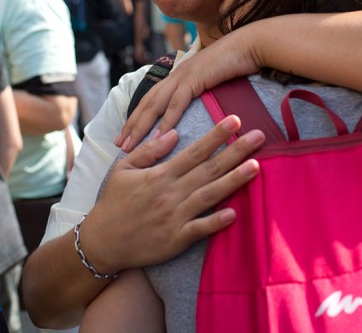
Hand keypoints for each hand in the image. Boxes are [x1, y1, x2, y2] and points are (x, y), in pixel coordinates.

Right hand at [79, 115, 263, 275]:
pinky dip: (217, 221)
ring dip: (234, 181)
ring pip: (210, 195)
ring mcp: (175, 216)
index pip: (194, 151)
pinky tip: (234, 213)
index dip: (216, 135)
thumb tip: (174, 133)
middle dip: (236, 151)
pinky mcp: (176, 239)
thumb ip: (148, 151)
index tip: (235, 120)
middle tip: (259, 136)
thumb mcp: (122, 170)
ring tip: (256, 166)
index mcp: (160, 175)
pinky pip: (200, 229)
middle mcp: (171, 193)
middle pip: (209, 169)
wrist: (101, 242)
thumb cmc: (113, 203)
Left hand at [117, 29, 260, 150]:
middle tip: (119, 144)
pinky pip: (176, 104)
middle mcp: (176, 74)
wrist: (250, 45)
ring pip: (155, 105)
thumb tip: (199, 104)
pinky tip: (157, 137)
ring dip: (141, 126)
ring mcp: (183, 76)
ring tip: (129, 145)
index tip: (128, 134)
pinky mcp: (194, 79)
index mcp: (179, 74)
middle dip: (131, 125)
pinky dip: (165, 122)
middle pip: (147, 103)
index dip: (138, 116)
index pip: (152, 98)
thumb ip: (203, 90)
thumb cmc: (237, 62)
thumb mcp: (214, 78)